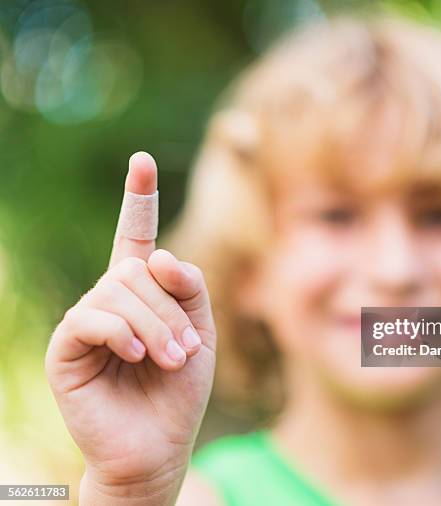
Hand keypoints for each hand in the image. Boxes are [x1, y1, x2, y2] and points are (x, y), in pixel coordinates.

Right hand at [46, 152, 215, 504]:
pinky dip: (122, 333)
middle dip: (171, 307)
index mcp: (143, 293)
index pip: (137, 237)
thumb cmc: (179, 389)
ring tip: (171, 359)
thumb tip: (159, 257)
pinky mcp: (65, 347)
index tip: (142, 161)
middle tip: (186, 349)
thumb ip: (190, 289)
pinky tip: (134, 355)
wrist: (158, 445)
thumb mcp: (202, 332)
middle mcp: (110, 298)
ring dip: (156, 325)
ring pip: (119, 290)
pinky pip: (91, 317)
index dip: (139, 199)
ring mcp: (86, 320)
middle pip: (138, 269)